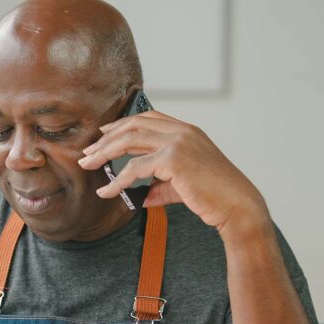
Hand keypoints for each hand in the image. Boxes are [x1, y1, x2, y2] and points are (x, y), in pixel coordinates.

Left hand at [78, 110, 269, 238]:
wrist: (236, 206)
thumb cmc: (213, 196)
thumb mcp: (181, 185)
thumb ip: (159, 185)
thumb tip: (138, 197)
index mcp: (186, 130)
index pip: (148, 117)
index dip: (122, 123)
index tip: (103, 133)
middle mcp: (181, 131)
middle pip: (133, 126)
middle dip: (106, 139)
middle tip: (87, 153)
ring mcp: (177, 142)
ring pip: (129, 141)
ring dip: (104, 153)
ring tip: (87, 165)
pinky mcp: (173, 159)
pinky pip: (135, 168)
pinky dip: (117, 181)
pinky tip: (107, 192)